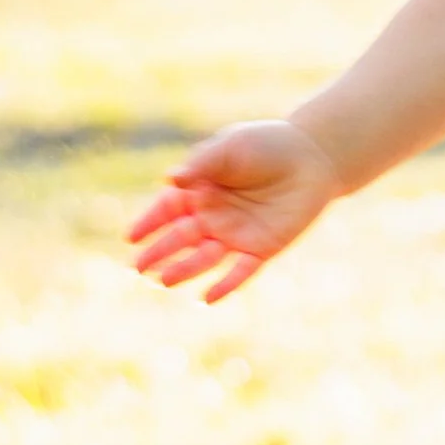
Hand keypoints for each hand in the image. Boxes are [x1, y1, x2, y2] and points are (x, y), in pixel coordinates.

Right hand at [125, 120, 342, 302]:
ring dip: (184, 270)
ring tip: (164, 280)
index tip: (131, 237)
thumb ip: (201, 164)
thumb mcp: (231, 148)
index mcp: (198, 191)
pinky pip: (241, 271)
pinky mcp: (262, 248)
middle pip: (180, 238)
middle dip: (159, 253)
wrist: (313, 156)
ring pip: (204, 258)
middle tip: (139, 268)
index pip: (167, 210)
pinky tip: (207, 298)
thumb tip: (169, 179)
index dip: (149, 223)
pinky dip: (226, 284)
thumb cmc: (267, 145)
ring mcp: (235, 234)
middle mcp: (212, 216)